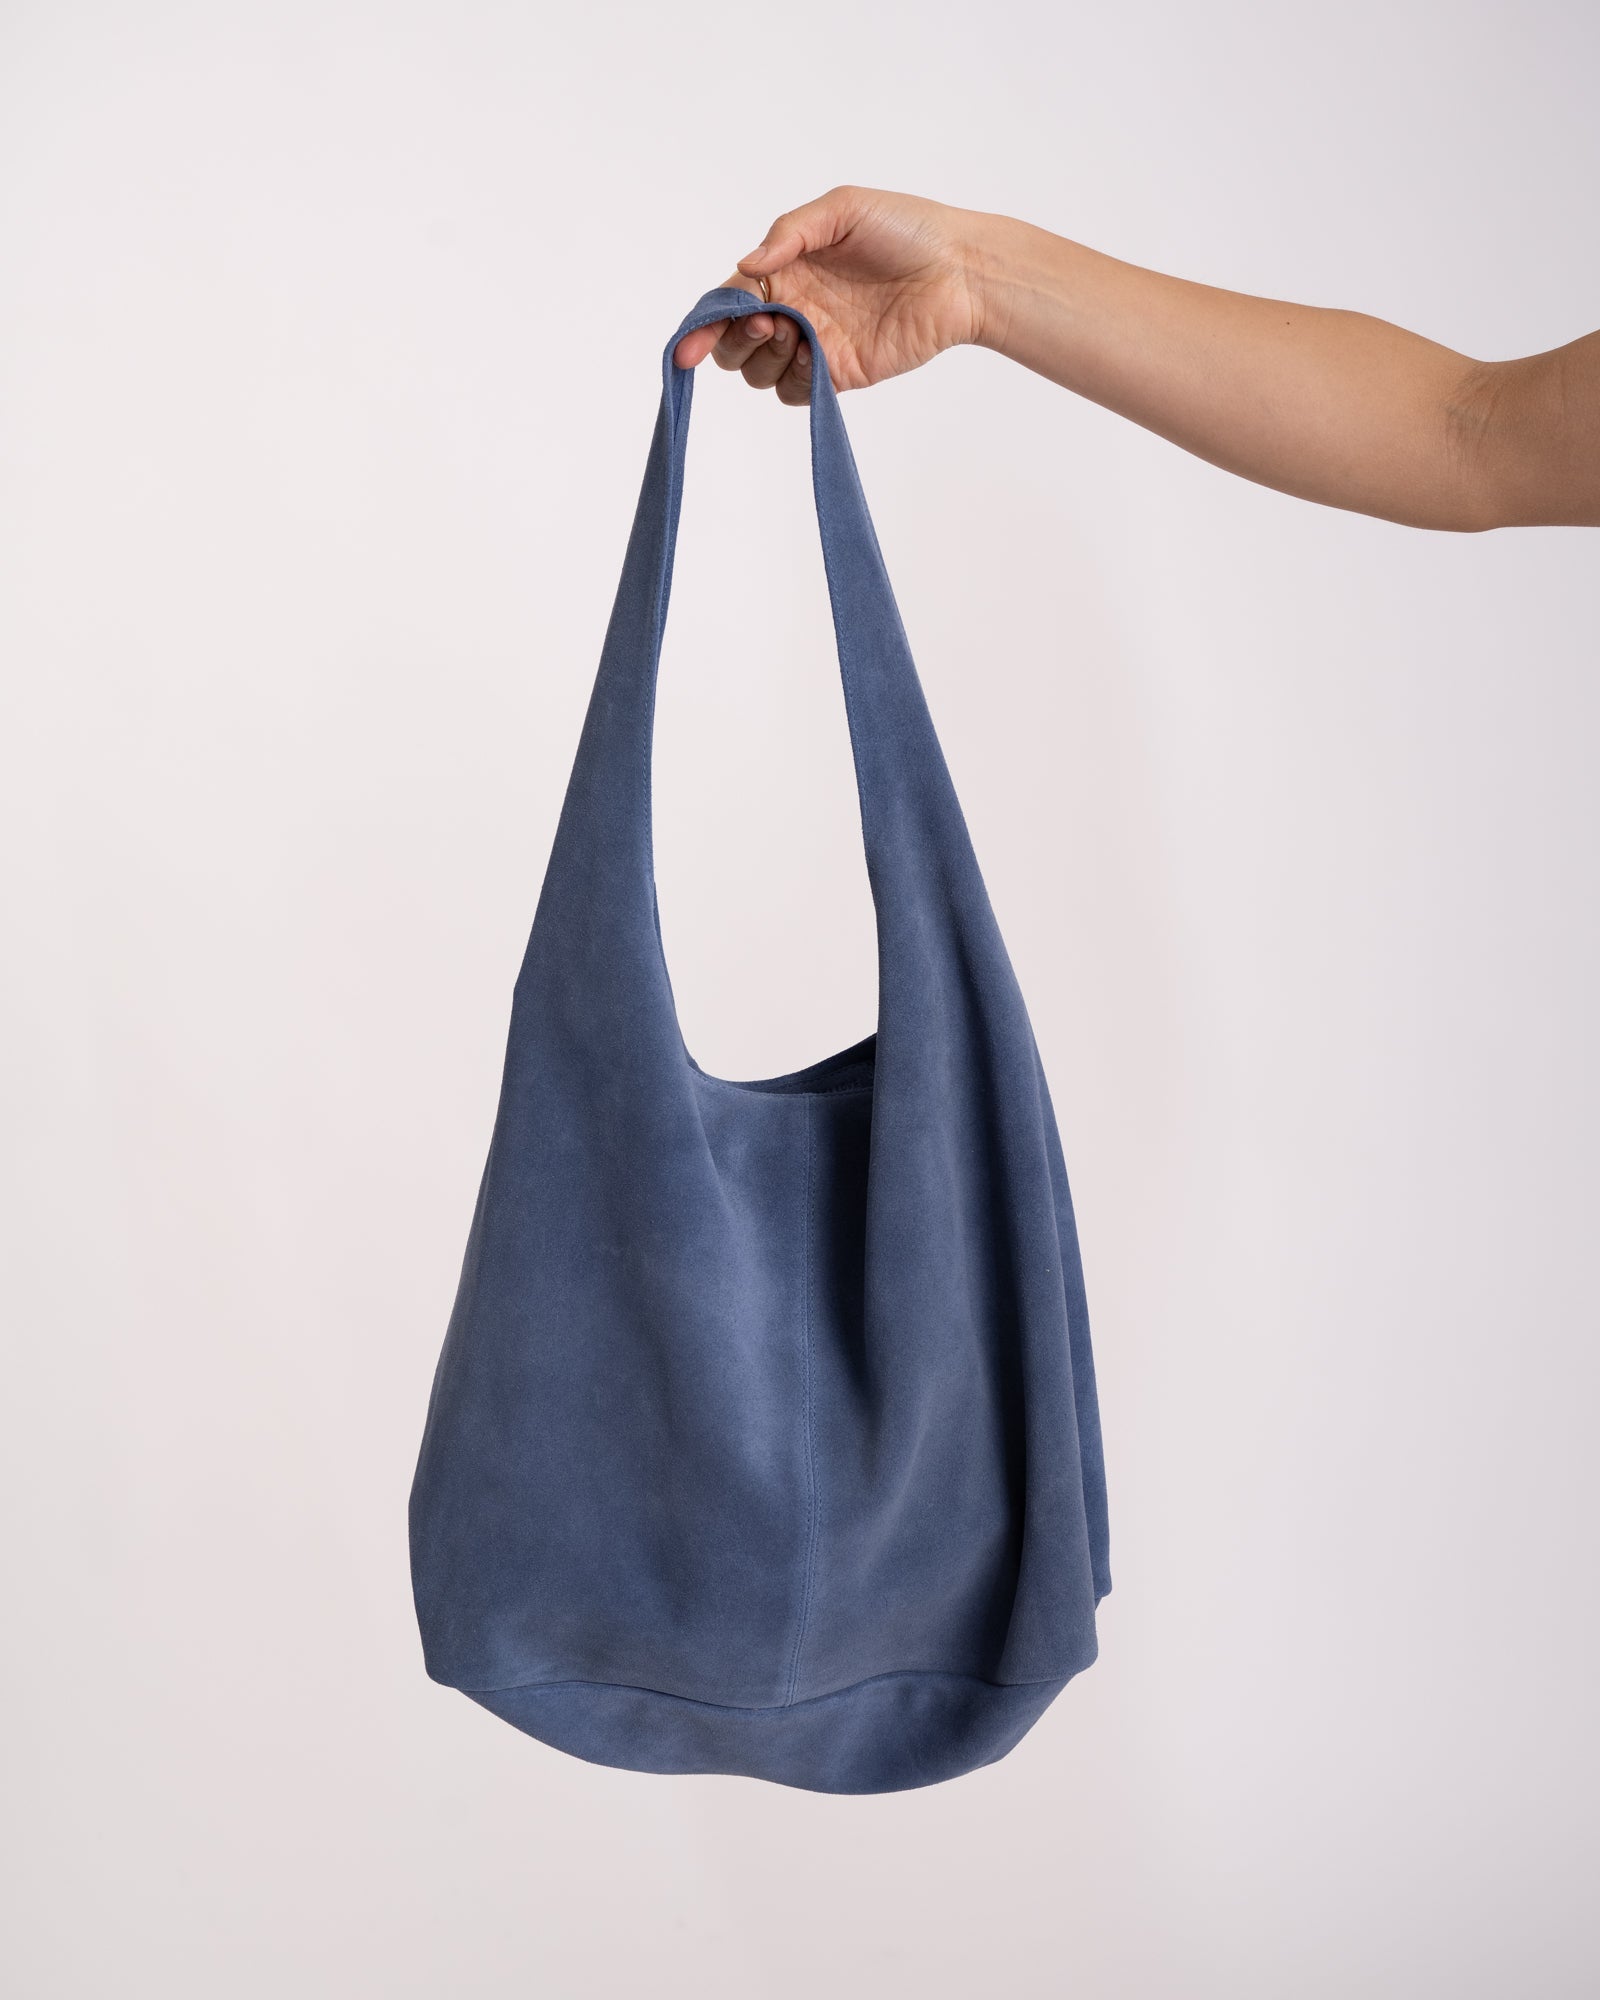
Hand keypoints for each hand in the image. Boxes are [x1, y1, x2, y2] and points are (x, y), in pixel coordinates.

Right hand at [673, 186, 985, 402]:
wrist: (958, 271)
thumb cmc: (905, 229)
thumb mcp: (842, 209)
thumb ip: (789, 233)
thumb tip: (745, 267)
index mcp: (784, 270)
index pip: (727, 301)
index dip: (704, 322)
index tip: (692, 343)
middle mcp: (792, 309)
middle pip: (733, 344)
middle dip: (732, 341)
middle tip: (769, 323)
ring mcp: (813, 346)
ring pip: (757, 373)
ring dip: (762, 358)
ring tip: (795, 333)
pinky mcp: (837, 374)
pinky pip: (794, 392)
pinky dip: (791, 380)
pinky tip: (812, 354)